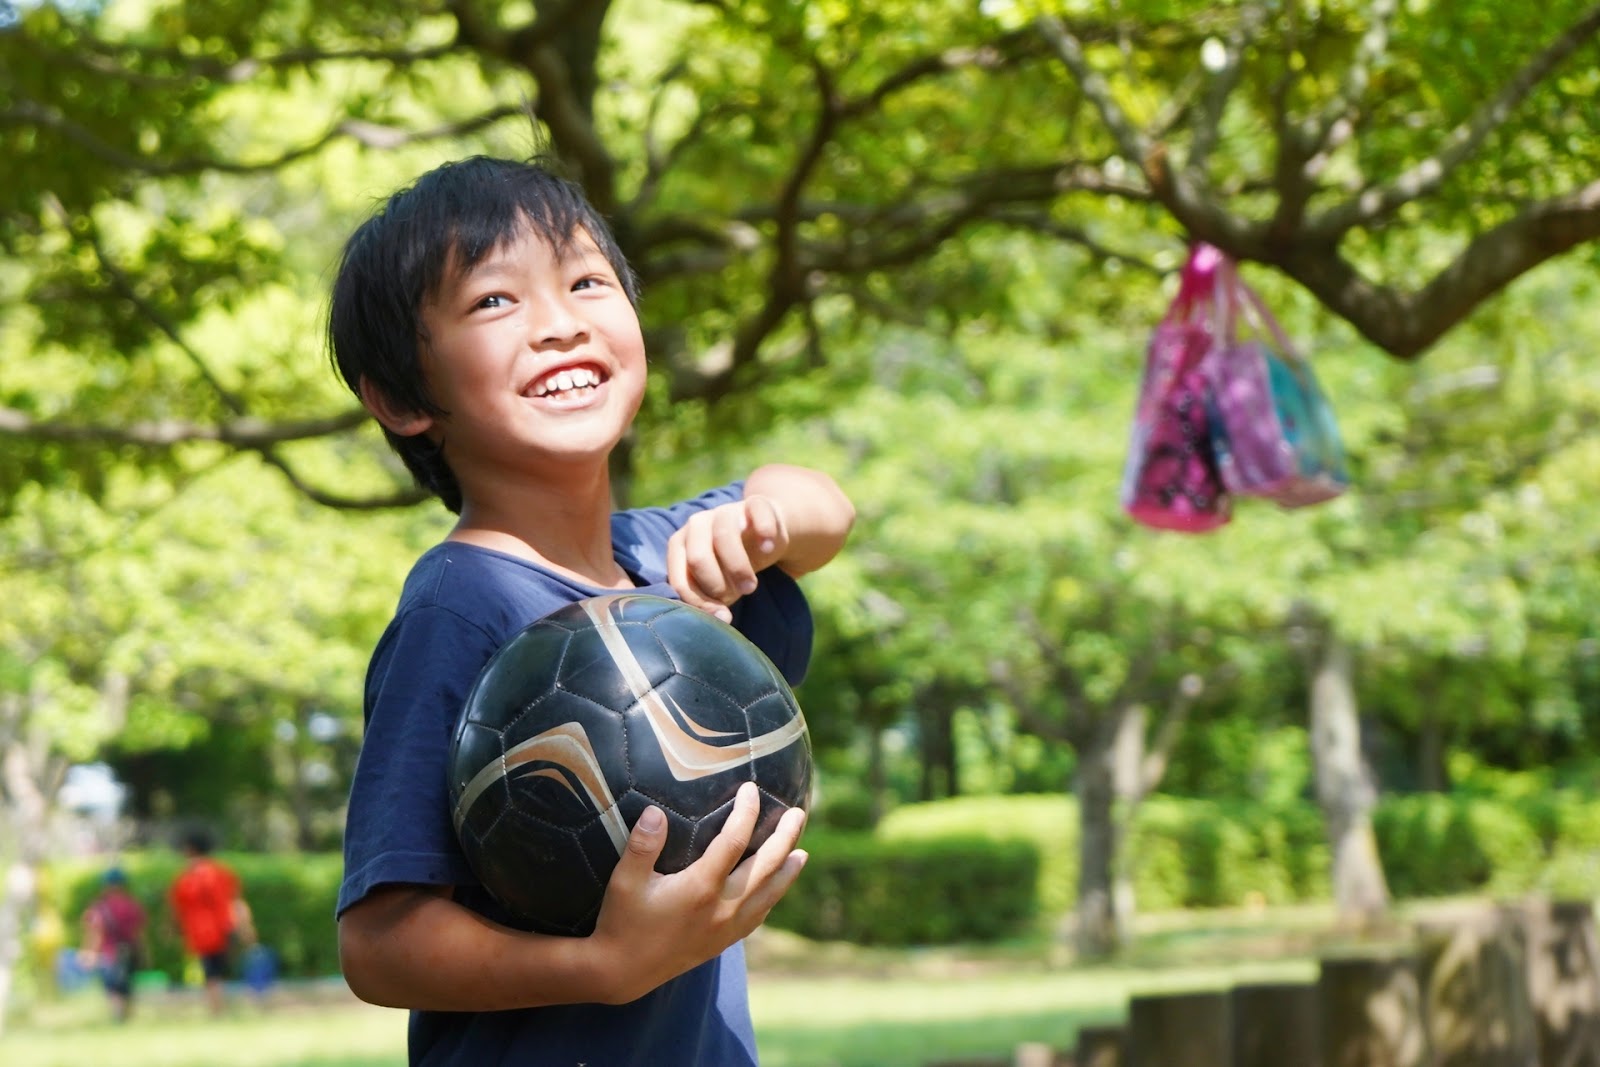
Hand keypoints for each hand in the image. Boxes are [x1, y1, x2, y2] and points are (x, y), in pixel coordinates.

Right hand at [588, 781, 806, 1002]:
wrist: (623, 973)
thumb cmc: (622, 922)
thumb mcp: (624, 881)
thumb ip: (642, 845)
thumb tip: (655, 811)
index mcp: (701, 887)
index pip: (734, 841)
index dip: (746, 812)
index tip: (752, 790)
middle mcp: (722, 908)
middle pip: (765, 867)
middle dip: (784, 838)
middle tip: (798, 814)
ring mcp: (726, 928)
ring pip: (769, 895)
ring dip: (787, 871)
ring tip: (802, 854)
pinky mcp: (723, 943)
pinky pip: (758, 917)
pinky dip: (771, 899)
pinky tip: (774, 891)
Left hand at [665, 496, 789, 622]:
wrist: (763, 536)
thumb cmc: (731, 566)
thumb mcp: (718, 584)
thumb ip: (710, 601)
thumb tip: (720, 621)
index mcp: (680, 545)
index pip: (680, 577)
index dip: (699, 602)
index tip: (722, 617)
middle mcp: (697, 524)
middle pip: (697, 557)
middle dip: (717, 585)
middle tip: (738, 597)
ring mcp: (725, 511)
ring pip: (723, 535)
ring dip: (738, 566)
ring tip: (751, 587)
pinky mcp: (754, 504)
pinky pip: (755, 510)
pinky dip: (762, 531)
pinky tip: (769, 550)